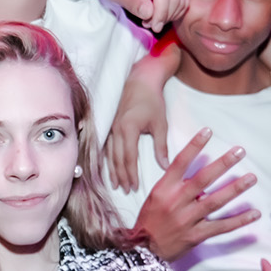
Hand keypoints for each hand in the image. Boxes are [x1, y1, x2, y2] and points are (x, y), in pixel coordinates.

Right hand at [107, 45, 181, 191]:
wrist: (140, 80)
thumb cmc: (152, 100)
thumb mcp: (160, 123)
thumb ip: (161, 146)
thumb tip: (165, 166)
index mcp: (128, 129)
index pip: (129, 158)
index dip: (131, 174)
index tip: (135, 187)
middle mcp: (116, 129)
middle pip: (117, 158)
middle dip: (121, 176)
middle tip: (126, 190)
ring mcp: (110, 126)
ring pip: (109, 153)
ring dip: (112, 170)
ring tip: (116, 184)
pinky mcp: (109, 123)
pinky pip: (106, 146)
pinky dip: (107, 159)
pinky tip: (108, 167)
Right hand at [134, 130, 259, 260]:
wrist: (144, 250)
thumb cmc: (150, 220)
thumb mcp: (156, 196)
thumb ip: (175, 184)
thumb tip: (199, 170)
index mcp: (164, 189)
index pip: (180, 162)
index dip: (194, 145)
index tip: (208, 131)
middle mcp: (176, 202)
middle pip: (203, 179)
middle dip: (223, 164)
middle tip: (240, 151)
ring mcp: (187, 219)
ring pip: (215, 201)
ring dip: (235, 189)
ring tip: (251, 178)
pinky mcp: (196, 236)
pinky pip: (221, 227)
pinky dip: (238, 221)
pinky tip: (254, 214)